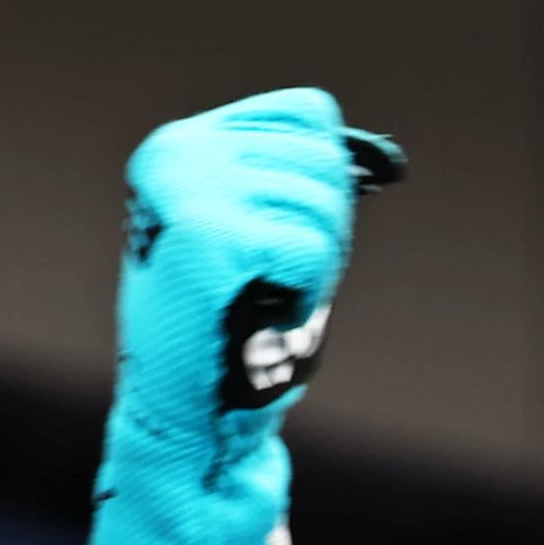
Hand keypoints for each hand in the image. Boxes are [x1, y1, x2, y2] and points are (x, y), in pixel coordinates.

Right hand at [56, 88, 401, 544]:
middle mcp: (173, 152)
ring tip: (257, 307)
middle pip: (323, 157)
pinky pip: (313, 242)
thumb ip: (291, 182)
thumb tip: (370, 154)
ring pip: (324, 202)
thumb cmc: (231, 345)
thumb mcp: (263, 240)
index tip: (270, 253)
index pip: (308, 116)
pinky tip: (259, 317)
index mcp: (176, 147)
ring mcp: (189, 188)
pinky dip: (306, 289)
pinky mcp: (211, 233)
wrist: (188, 427)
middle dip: (321, 232)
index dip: (318, 189)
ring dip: (314, 269)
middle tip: (264, 291)